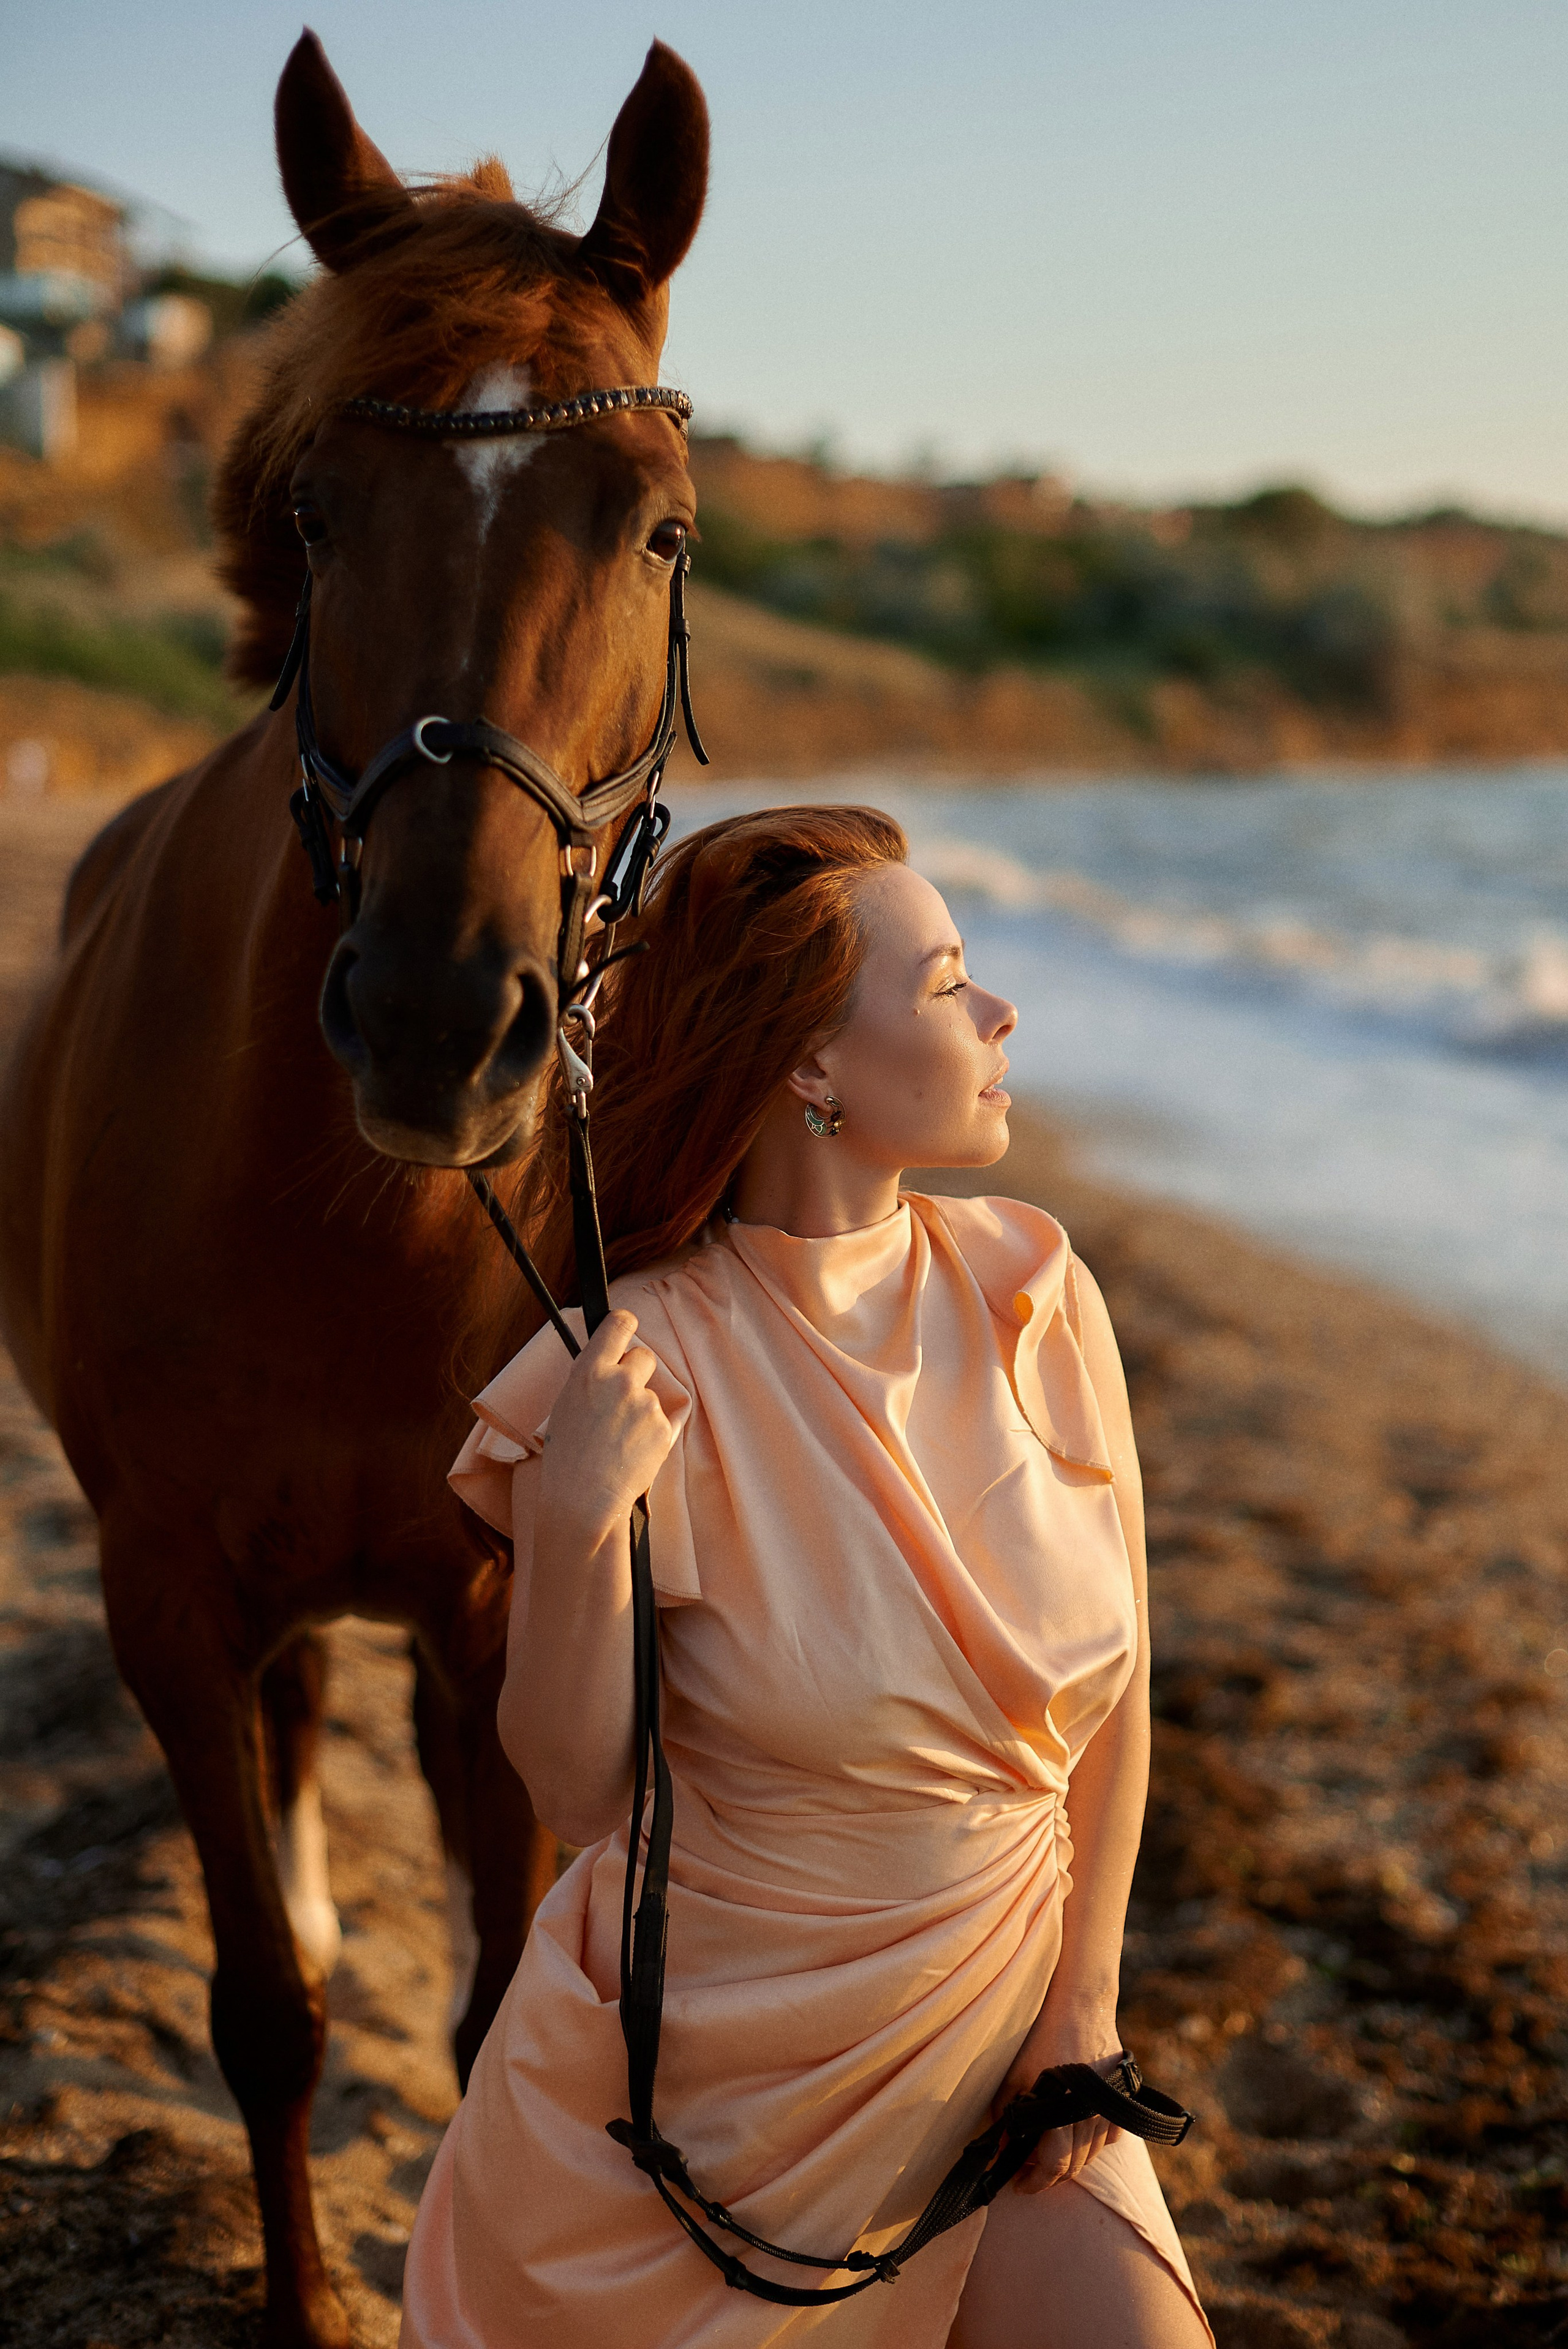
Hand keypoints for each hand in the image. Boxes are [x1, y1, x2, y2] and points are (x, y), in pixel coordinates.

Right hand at [536, 1310, 677, 1545]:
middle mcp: (621, 1381)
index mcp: (590, 1371)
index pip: (617, 1325)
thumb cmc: (566, 1456)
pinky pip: (663, 1421)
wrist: (582, 1498)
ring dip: (641, 1410)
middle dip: (637, 1372)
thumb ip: (591, 1378)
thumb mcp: (567, 1404)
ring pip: (651, 1395)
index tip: (627, 1326)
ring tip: (618, 1440)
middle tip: (621, 1399)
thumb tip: (611, 1361)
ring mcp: (645, 1405)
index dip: (624, 1324)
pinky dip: (652, 1434)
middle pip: (644, 1356)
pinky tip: (632, 1452)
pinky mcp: (663, 1429)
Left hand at [995, 2002, 1124, 2194]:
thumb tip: (1002, 2150)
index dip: (1034, 2182)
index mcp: (1063, 2115)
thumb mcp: (1014, 2076)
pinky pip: (1109, 2137)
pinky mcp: (1121, 2101)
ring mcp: (1109, 2111)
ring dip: (1070, 2161)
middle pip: (1074, 2166)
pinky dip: (1093, 2144)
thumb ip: (1007, 2117)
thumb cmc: (1042, 2038)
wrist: (1080, 2007)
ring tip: (1047, 2154)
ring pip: (1092, 2155)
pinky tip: (1075, 2135)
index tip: (1018, 2186)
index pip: (1054, 2166)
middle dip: (1049, 2175)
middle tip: (1027, 2171)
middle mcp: (1091, 2118)